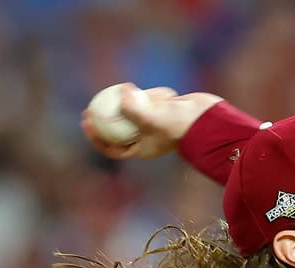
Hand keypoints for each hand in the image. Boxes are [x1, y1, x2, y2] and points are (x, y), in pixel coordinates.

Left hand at [81, 84, 223, 160]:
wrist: (207, 122)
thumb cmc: (178, 125)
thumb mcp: (151, 119)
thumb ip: (133, 108)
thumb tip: (121, 93)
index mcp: (142, 149)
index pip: (113, 148)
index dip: (96, 137)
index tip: (86, 122)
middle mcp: (147, 138)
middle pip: (119, 128)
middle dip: (104, 117)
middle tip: (91, 105)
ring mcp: (155, 124)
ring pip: (136, 110)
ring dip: (135, 101)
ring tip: (136, 91)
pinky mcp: (165, 111)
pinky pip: (152, 101)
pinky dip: (155, 95)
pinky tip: (165, 93)